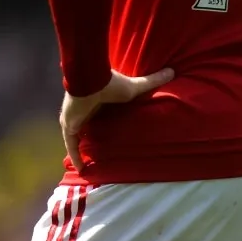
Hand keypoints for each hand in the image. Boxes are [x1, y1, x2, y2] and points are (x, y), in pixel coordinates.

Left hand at [60, 68, 174, 171]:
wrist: (91, 79)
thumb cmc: (112, 83)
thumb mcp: (136, 87)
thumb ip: (152, 81)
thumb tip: (172, 71)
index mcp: (97, 102)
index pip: (98, 114)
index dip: (101, 123)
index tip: (109, 135)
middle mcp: (84, 111)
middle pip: (87, 127)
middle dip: (90, 138)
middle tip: (99, 152)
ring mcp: (74, 118)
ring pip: (77, 137)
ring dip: (81, 148)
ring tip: (89, 162)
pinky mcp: (69, 125)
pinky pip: (71, 144)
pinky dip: (75, 156)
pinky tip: (81, 169)